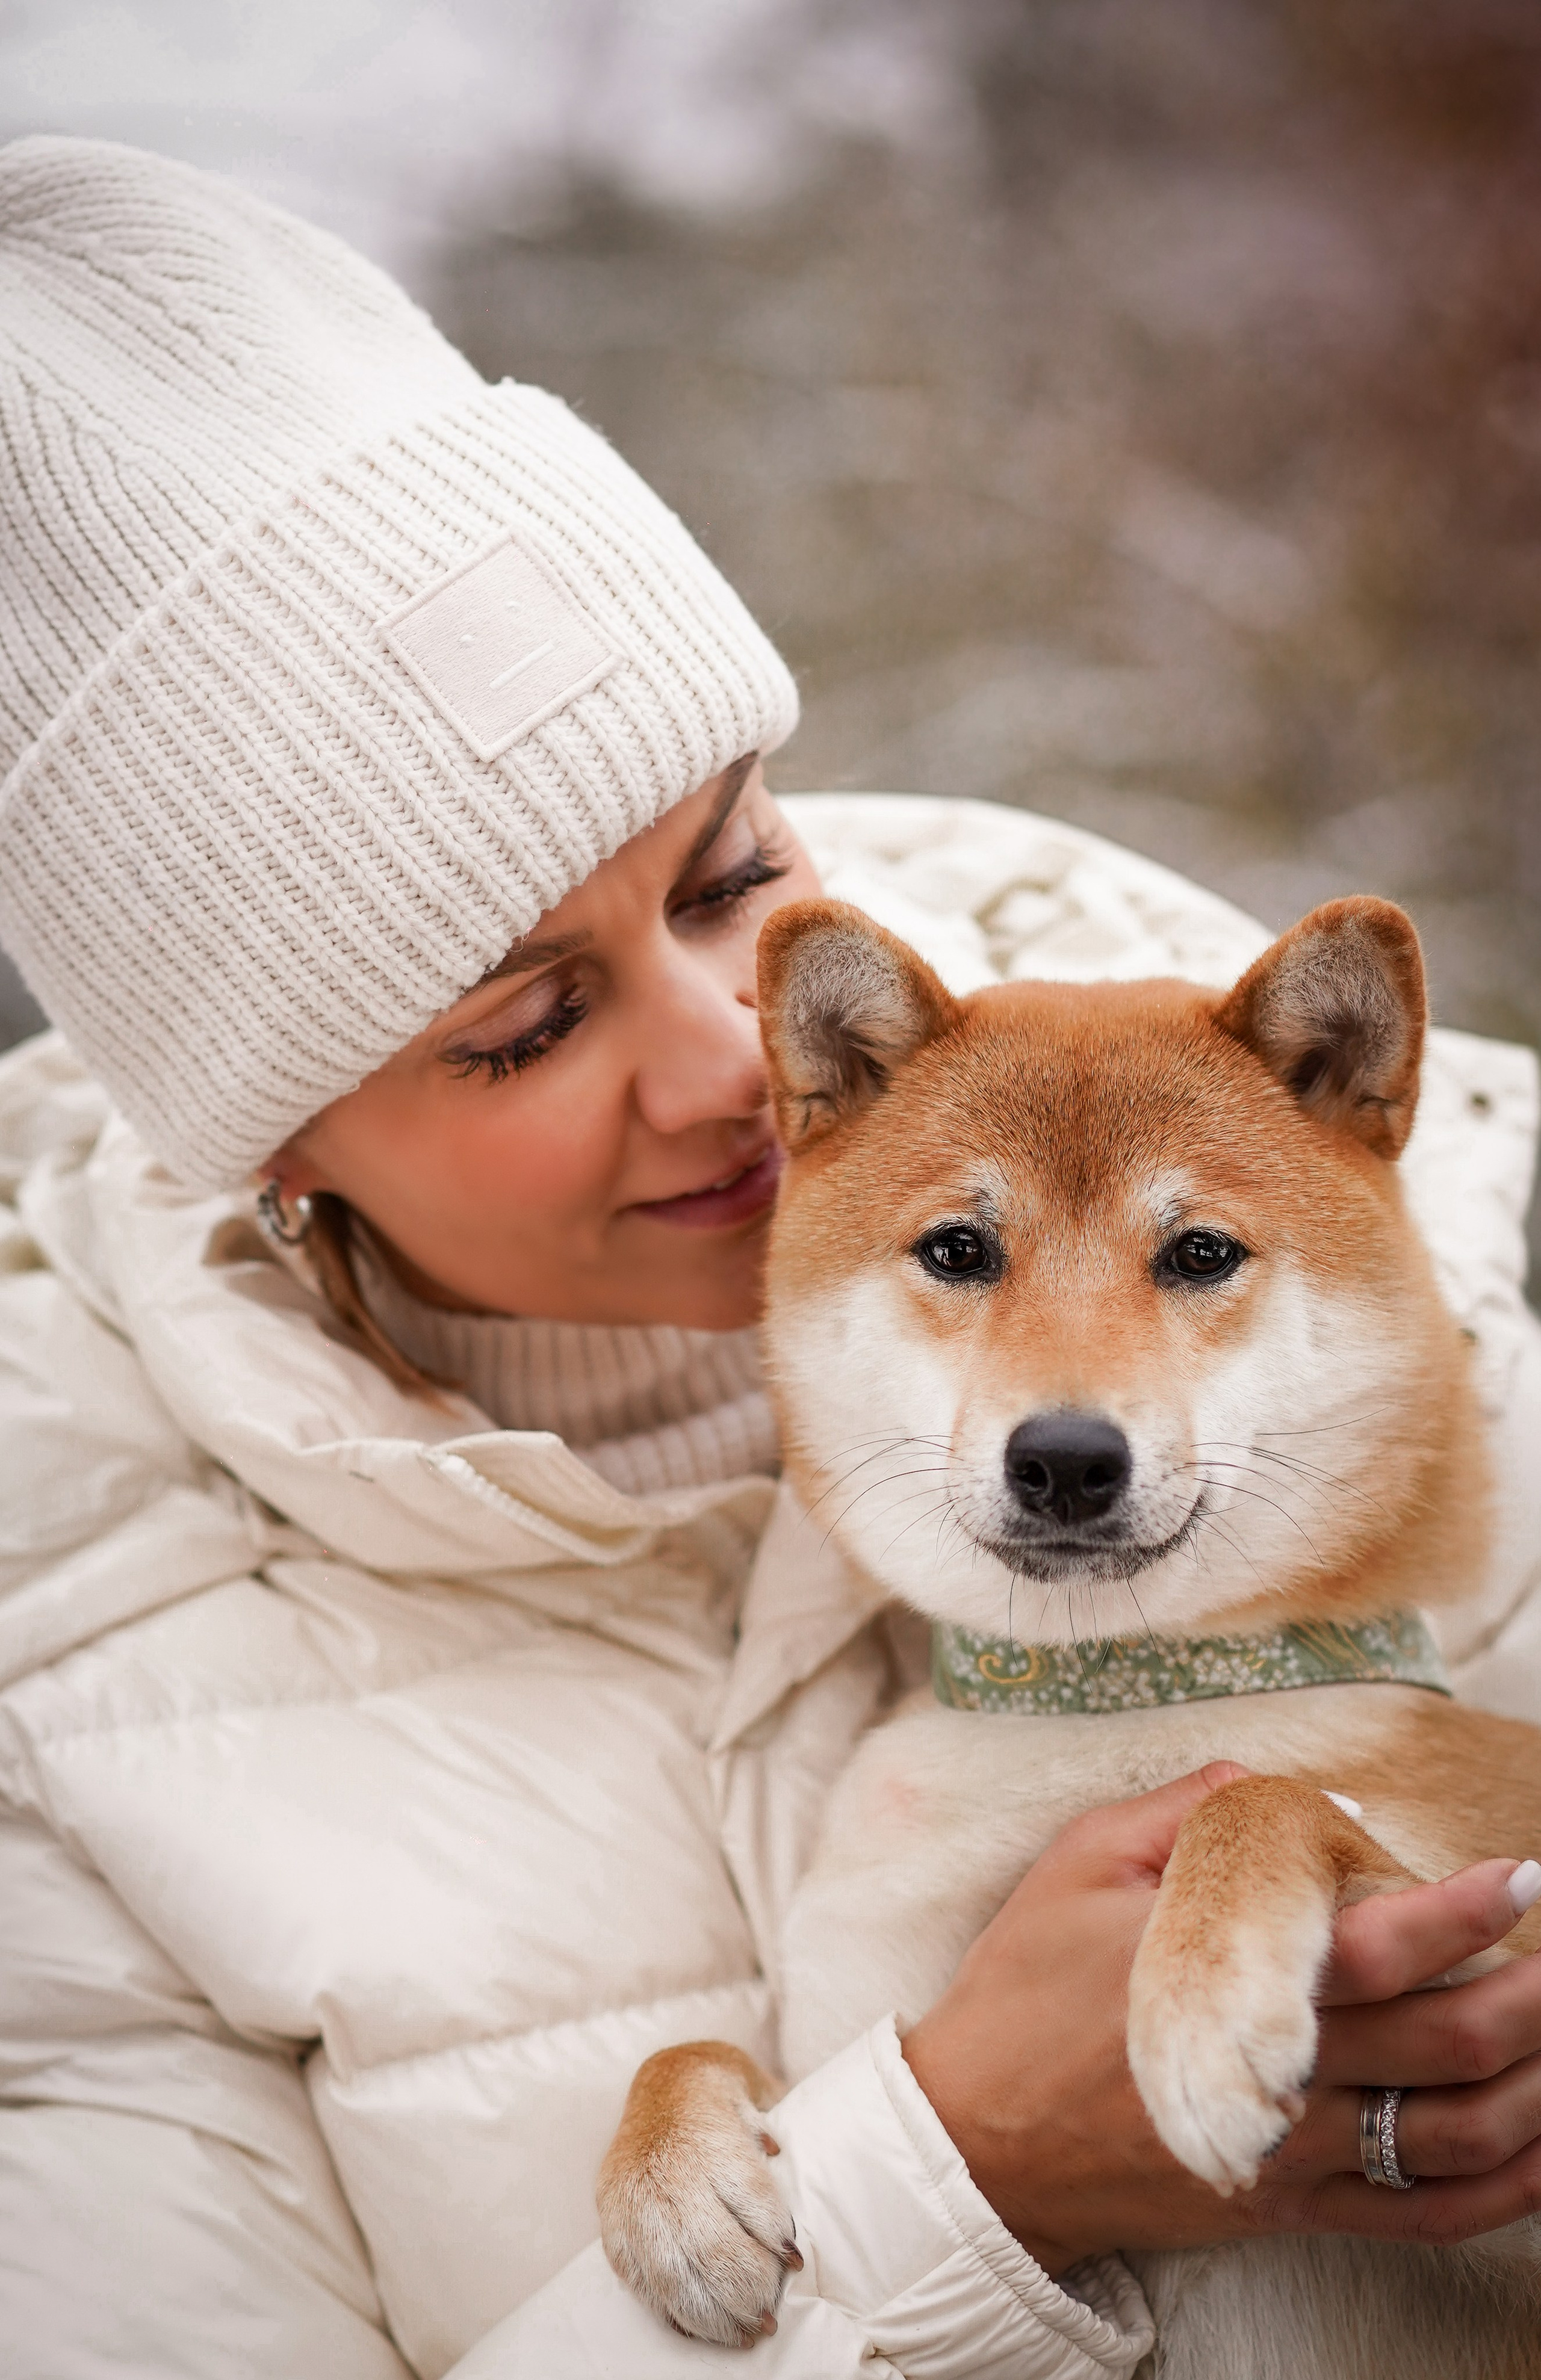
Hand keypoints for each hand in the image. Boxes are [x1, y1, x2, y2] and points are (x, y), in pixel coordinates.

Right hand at [901, 1765, 1540, 2274]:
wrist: (975, 2137)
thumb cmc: (1025, 1989)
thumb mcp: (1081, 1862)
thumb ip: (1185, 1812)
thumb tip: (1277, 1786)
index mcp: (1235, 1978)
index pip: (1381, 1945)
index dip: (1465, 1910)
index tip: (1524, 1876)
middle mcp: (1284, 2074)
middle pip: (1447, 2041)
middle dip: (1532, 1996)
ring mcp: (1294, 2154)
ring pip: (1458, 2135)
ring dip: (1537, 2087)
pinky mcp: (1289, 2209)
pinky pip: (1425, 2216)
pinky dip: (1505, 2190)